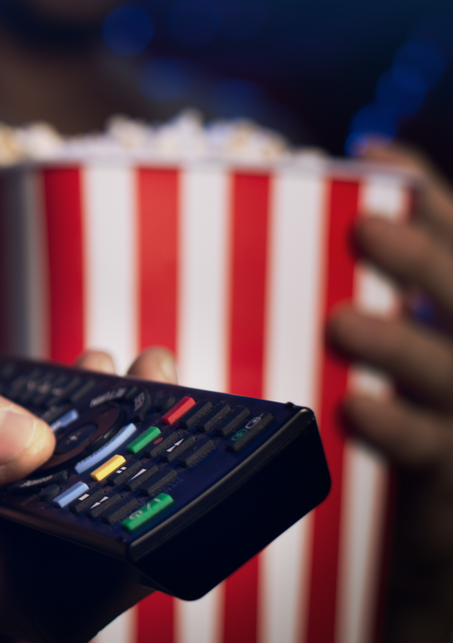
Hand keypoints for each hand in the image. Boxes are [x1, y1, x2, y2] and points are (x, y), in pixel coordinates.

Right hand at [0, 346, 156, 642]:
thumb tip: (33, 444)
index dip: (132, 505)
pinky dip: (79, 511)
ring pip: (76, 584)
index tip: (155, 406)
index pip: (63, 575)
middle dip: (142, 480)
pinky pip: (48, 579)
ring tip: (128, 391)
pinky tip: (80, 435)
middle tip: (155, 381)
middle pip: (89, 584)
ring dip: (117, 493)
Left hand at [328, 141, 452, 642]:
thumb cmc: (387, 433)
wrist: (416, 552)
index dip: (429, 197)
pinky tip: (356, 409)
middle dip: (425, 258)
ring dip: (401, 344)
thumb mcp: (379, 358)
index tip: (373, 155)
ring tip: (343, 321)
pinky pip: (431, 452)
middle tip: (365, 226)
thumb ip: (350, 301)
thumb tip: (276, 233)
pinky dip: (398, 428)